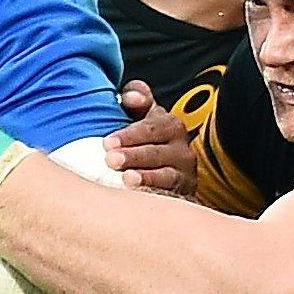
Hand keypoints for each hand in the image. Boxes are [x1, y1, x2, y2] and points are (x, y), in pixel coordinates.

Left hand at [106, 80, 195, 196]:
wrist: (169, 170)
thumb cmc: (146, 139)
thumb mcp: (142, 115)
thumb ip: (136, 98)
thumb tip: (131, 97)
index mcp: (169, 124)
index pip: (150, 127)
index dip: (129, 134)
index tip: (108, 142)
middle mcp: (181, 147)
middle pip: (156, 151)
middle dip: (133, 156)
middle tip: (110, 160)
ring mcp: (185, 172)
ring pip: (166, 174)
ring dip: (145, 177)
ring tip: (126, 178)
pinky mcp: (184, 192)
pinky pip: (171, 194)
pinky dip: (155, 194)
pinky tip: (138, 196)